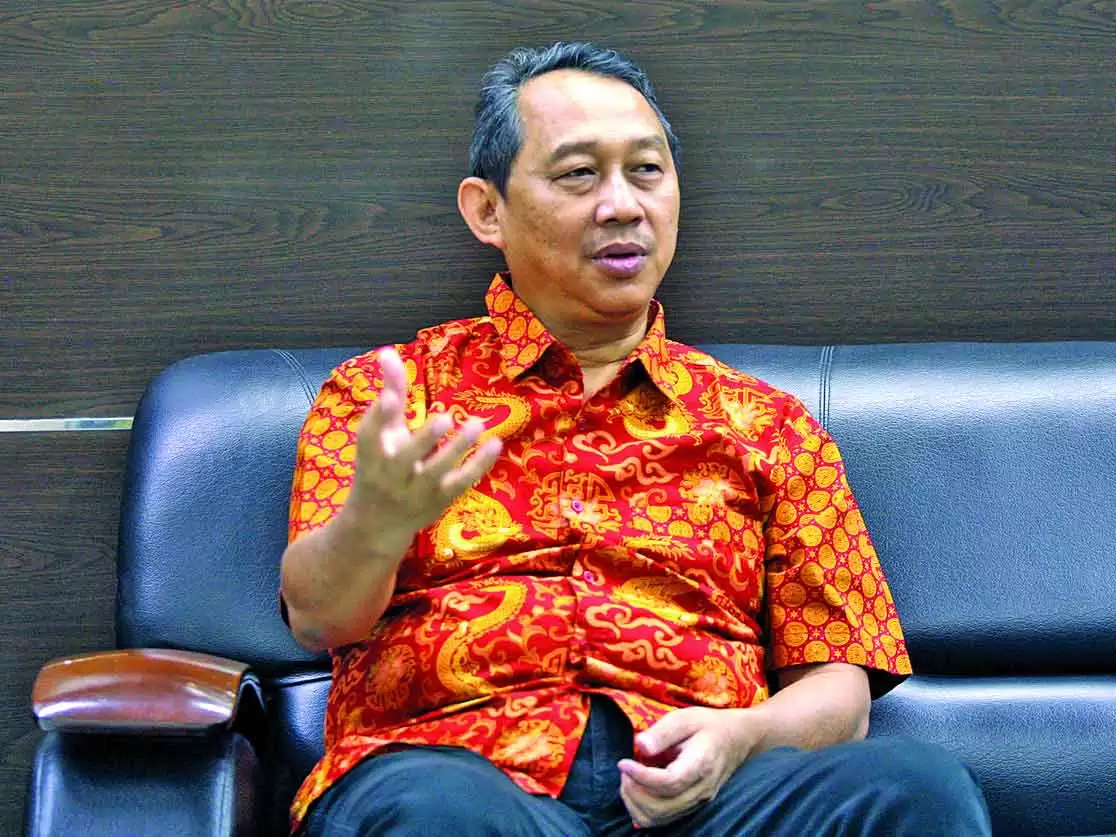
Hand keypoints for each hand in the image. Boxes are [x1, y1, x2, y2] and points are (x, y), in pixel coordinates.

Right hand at [345, 347, 502, 557]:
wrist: (376, 526)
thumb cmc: (380, 467)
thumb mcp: (381, 434)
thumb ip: (390, 393)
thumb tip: (388, 352)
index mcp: (370, 455)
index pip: (368, 436)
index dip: (378, 416)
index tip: (390, 397)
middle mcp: (389, 476)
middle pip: (405, 459)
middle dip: (424, 440)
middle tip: (444, 418)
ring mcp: (415, 492)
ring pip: (436, 473)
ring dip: (457, 449)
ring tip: (477, 424)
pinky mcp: (438, 501)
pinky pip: (460, 484)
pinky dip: (478, 466)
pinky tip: (495, 444)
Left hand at [617, 706, 763, 828]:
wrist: (736, 739)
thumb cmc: (708, 725)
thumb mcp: (685, 718)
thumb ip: (662, 732)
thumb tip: (639, 745)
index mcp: (700, 765)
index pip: (668, 782)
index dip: (641, 776)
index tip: (623, 762)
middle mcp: (700, 790)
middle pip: (660, 807)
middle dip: (634, 792)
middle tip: (625, 770)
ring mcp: (697, 802)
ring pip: (658, 818)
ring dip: (635, 802)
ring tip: (629, 778)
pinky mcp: (691, 806)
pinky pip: (661, 819)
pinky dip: (642, 809)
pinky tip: (637, 788)